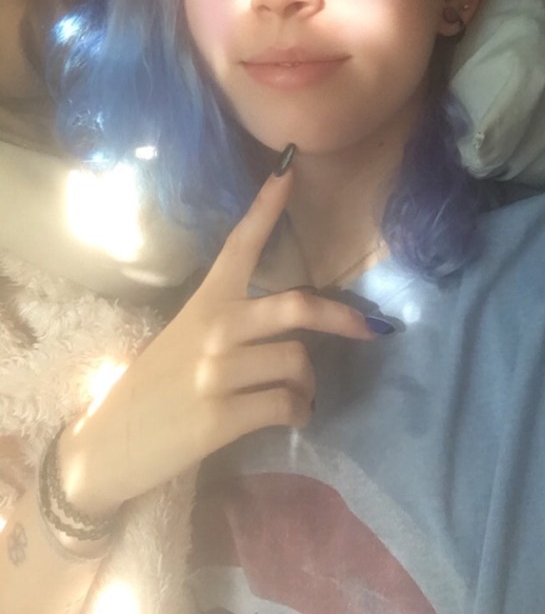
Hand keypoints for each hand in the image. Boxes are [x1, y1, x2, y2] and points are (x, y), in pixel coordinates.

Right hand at [60, 166, 373, 515]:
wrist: (109, 445)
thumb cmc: (153, 386)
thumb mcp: (185, 337)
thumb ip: (230, 322)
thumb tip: (292, 327)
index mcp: (205, 302)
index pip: (240, 243)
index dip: (267, 205)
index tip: (290, 168)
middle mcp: (214, 329)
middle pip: (295, 308)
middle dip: (341, 317)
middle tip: (368, 329)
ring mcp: (217, 372)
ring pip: (298, 364)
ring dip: (308, 385)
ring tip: (296, 395)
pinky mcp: (221, 417)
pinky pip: (287, 406)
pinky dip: (299, 413)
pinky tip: (290, 416)